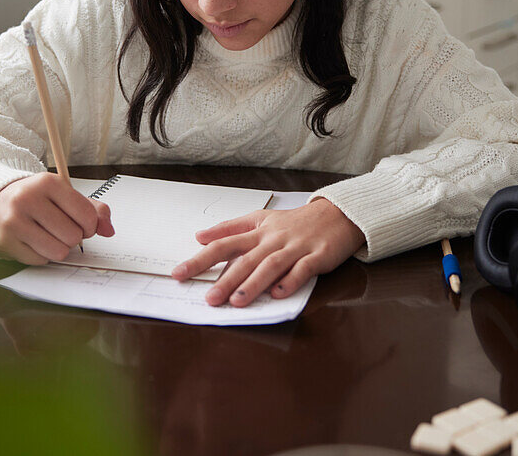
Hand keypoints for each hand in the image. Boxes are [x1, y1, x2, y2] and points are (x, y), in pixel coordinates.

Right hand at [0, 172, 114, 264]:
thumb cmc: (35, 201)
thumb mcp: (63, 196)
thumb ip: (93, 210)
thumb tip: (109, 230)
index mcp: (49, 182)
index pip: (87, 215)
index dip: (90, 226)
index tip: (82, 225)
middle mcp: (29, 198)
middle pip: (74, 236)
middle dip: (73, 238)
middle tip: (60, 230)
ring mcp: (14, 220)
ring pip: (58, 251)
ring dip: (58, 249)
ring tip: (47, 236)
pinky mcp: (5, 240)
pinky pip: (40, 260)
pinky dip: (41, 255)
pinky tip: (32, 241)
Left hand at [170, 198, 365, 306]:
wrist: (337, 214)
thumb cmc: (295, 222)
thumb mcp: (261, 218)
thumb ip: (230, 228)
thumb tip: (200, 236)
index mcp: (258, 232)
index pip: (224, 245)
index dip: (201, 259)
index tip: (180, 273)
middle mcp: (274, 239)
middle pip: (246, 259)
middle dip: (226, 280)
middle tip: (209, 299)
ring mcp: (296, 247)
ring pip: (271, 265)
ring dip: (254, 283)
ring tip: (237, 301)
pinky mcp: (318, 256)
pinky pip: (303, 269)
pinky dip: (291, 280)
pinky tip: (279, 293)